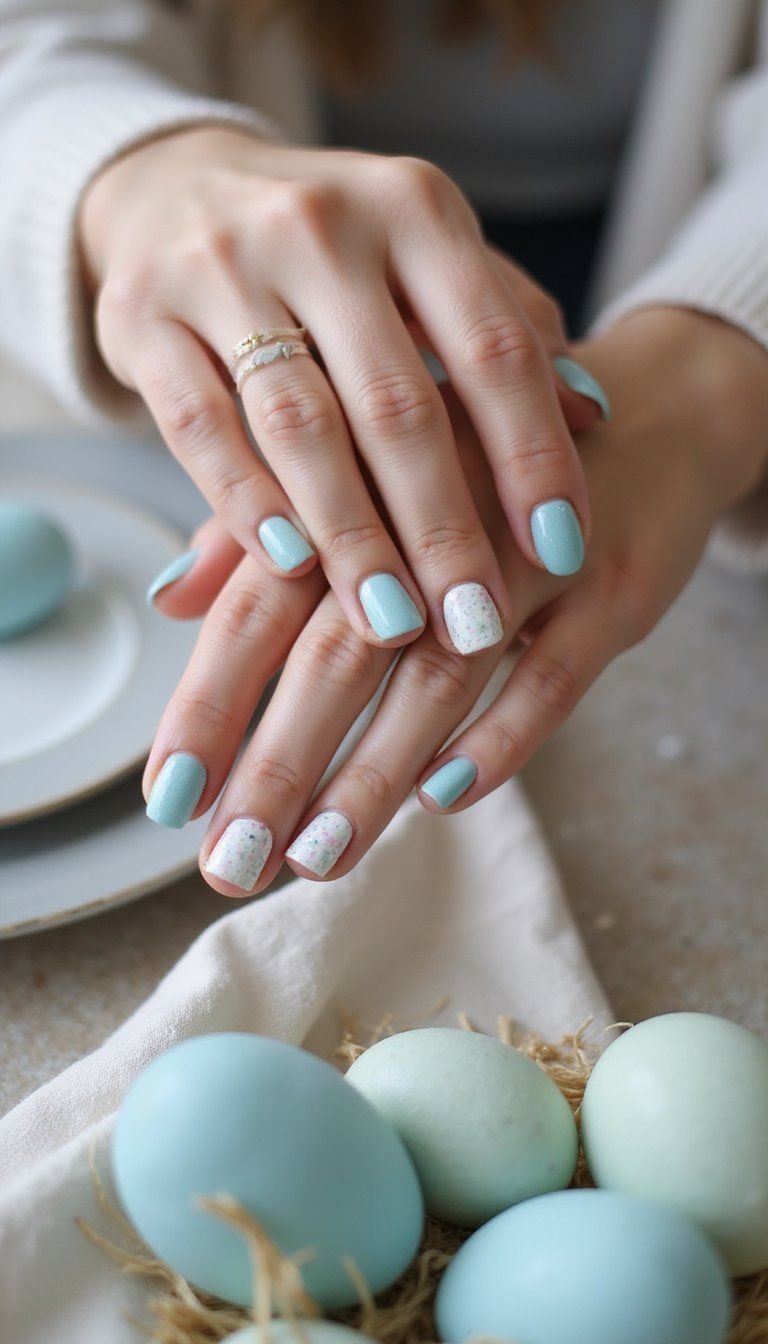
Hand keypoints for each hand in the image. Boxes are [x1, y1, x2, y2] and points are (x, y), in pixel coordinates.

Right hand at [80, 126, 605, 660]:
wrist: (177, 185)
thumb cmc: (335, 250)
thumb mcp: (427, 260)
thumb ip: (505, 328)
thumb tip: (593, 416)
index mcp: (413, 206)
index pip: (493, 347)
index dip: (532, 455)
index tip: (562, 549)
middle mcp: (320, 225)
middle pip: (397, 403)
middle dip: (444, 527)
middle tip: (475, 621)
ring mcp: (220, 266)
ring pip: (299, 425)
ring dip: (352, 538)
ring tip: (393, 624)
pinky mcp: (140, 317)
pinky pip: (201, 428)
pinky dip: (247, 503)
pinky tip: (291, 566)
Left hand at [142, 306, 767, 889]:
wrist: (648, 413)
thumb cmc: (481, 466)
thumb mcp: (373, 481)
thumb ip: (267, 538)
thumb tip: (168, 601)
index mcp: (359, 484)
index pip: (260, 601)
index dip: (210, 700)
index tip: (166, 795)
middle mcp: (434, 512)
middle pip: (338, 649)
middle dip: (277, 763)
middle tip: (228, 862)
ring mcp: (530, 549)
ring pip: (441, 672)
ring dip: (373, 771)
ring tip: (315, 857)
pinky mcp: (613, 585)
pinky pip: (556, 672)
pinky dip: (501, 736)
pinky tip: (444, 798)